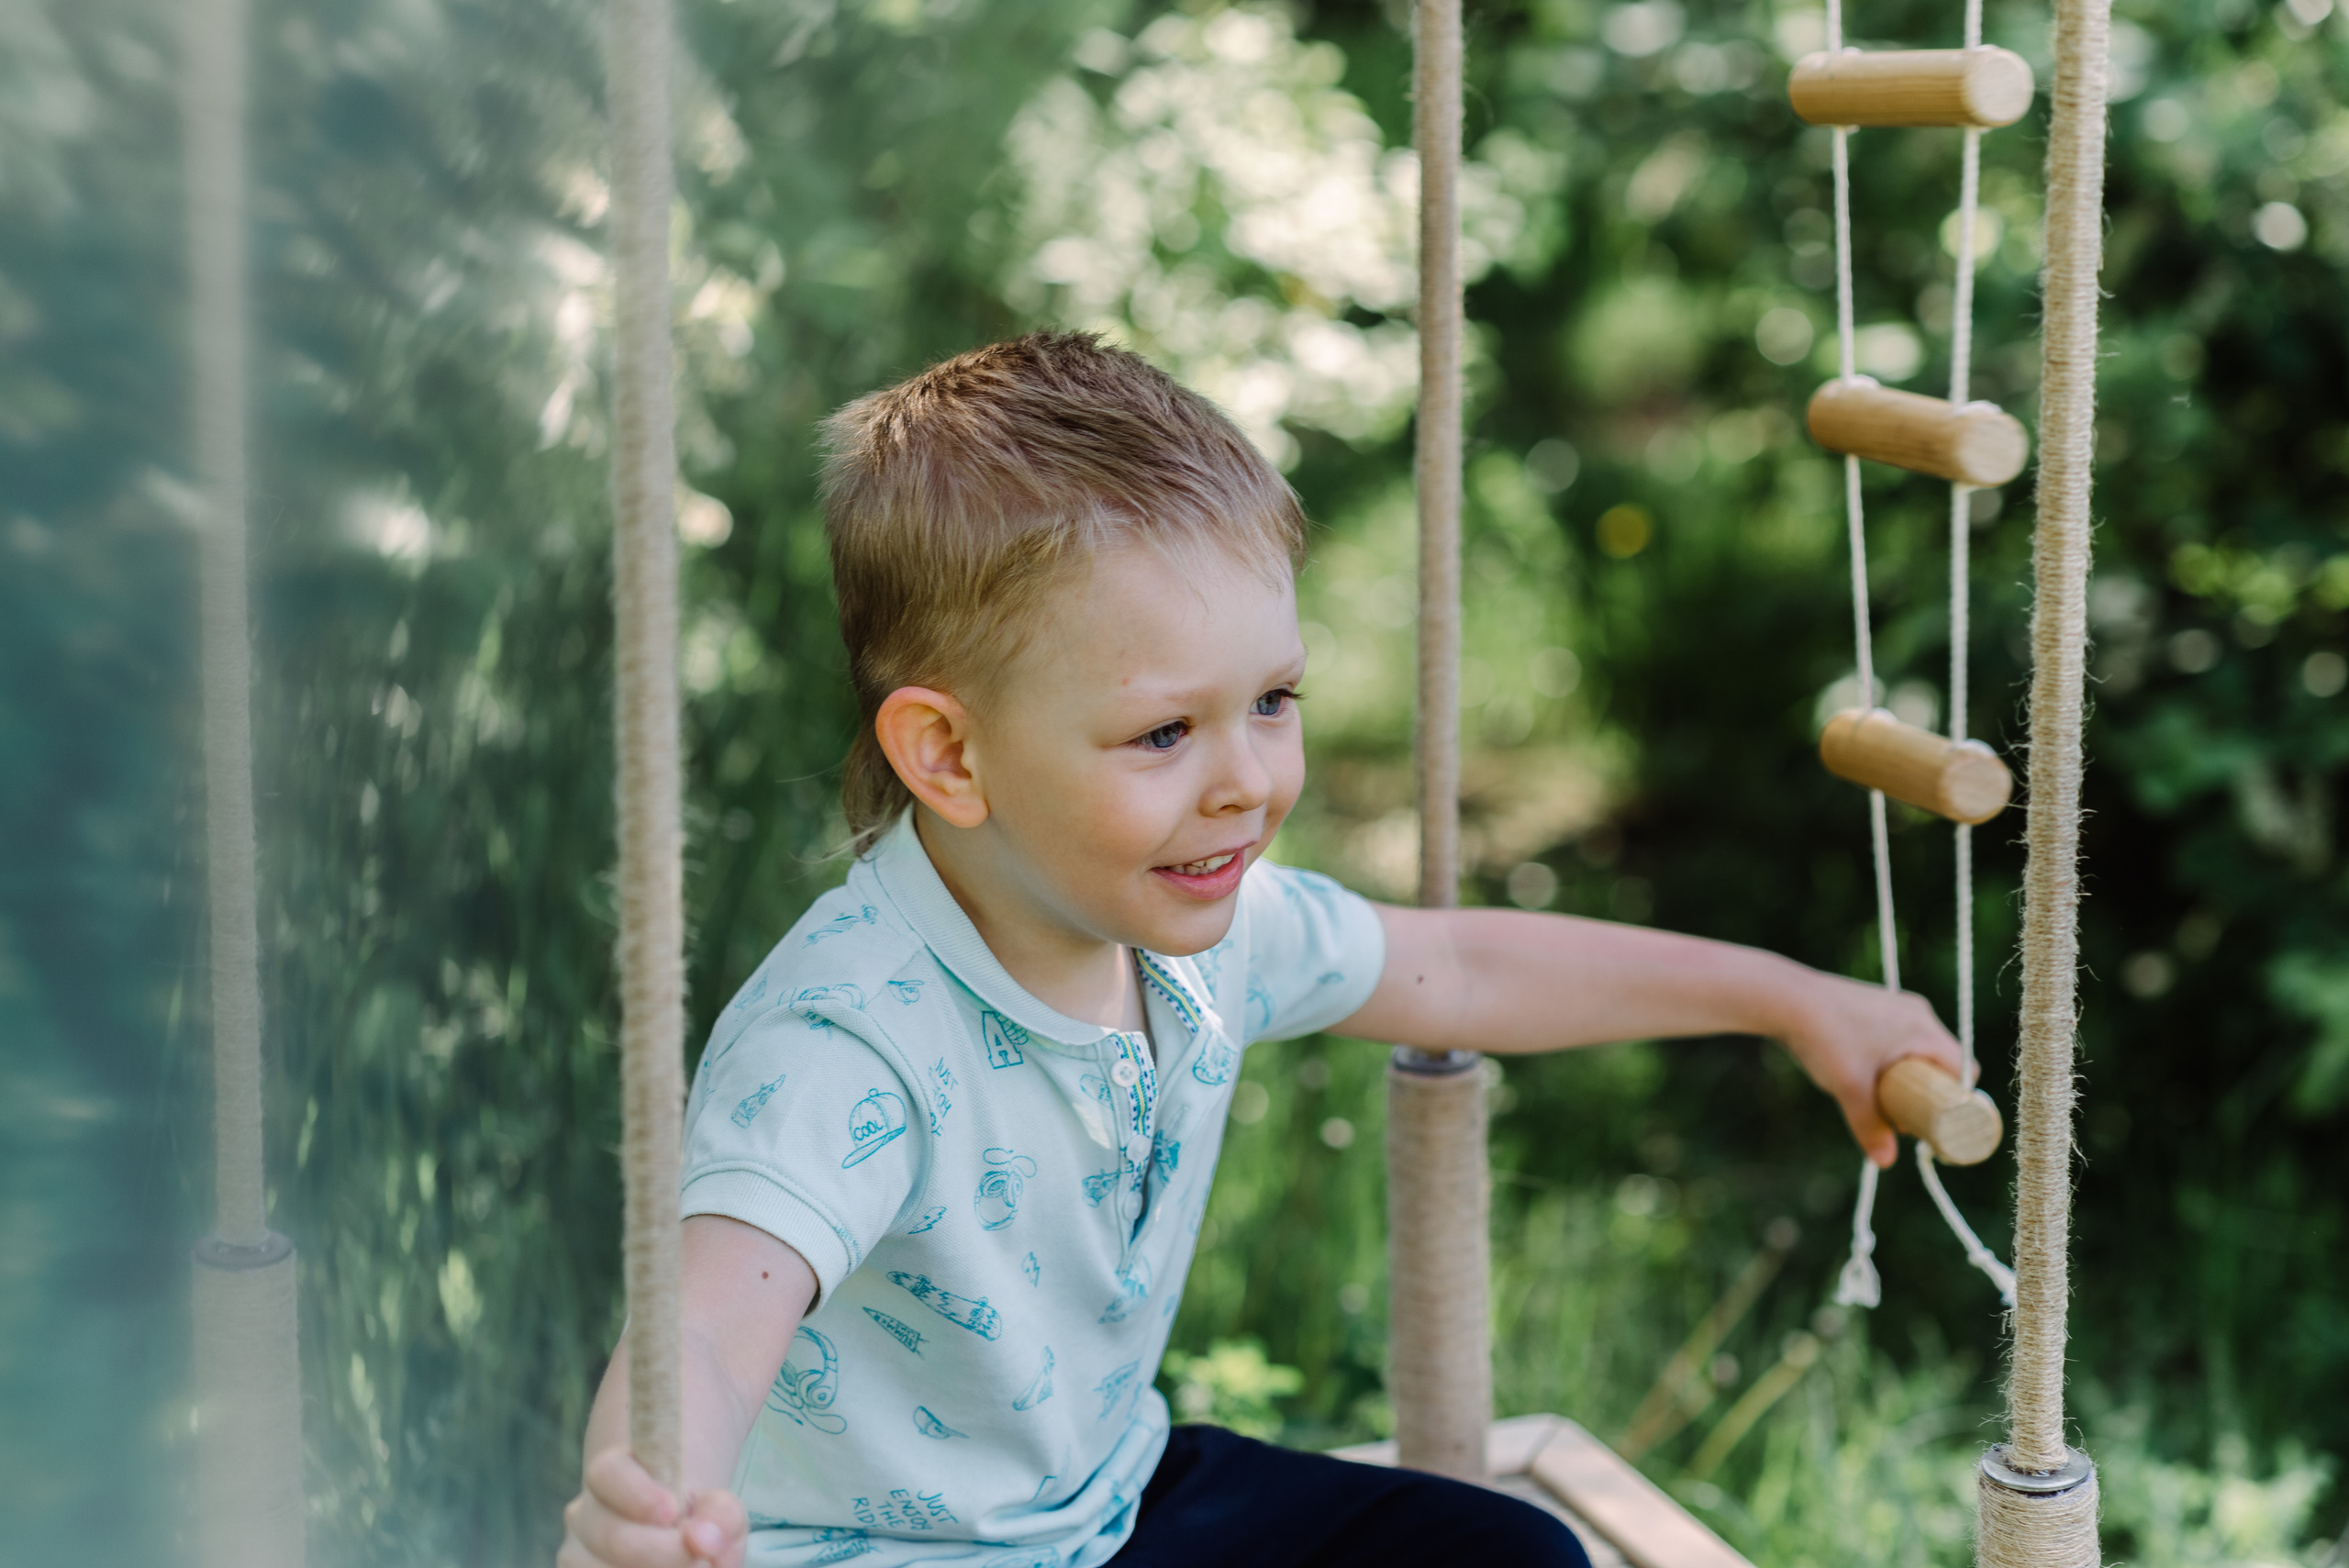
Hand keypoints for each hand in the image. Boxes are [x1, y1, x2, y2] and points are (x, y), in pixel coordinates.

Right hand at [559, 1447, 747, 1567]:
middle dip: (665, 1557)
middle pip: (613, 1537)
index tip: (673, 1512)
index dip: (639, 1495)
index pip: (609, 1474)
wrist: (670, 1536)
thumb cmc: (695, 1519)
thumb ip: (721, 1516)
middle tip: (704, 1564)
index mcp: (611, 1474)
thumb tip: (704, 1540)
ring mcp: (574, 1556)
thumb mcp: (718, 1508)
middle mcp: (583, 1515)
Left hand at [1775, 970, 1964, 1167]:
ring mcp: (1896, 1007)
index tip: (1935, 1124)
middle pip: (1941, 1064)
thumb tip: (1884, 1164)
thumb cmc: (1823, 1039)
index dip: (1956, 1101)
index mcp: (1923, 1028)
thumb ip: (1868, 1126)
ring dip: (1907, 1079)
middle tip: (1901, 1116)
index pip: (1963, 1069)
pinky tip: (1867, 1075)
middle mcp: (1917, 1013)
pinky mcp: (1875, 1006)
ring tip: (1878, 1098)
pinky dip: (1891, 1062)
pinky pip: (1899, 1040)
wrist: (1783, 999)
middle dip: (1927, 1094)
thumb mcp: (1849, 1088)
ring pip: (1918, 1052)